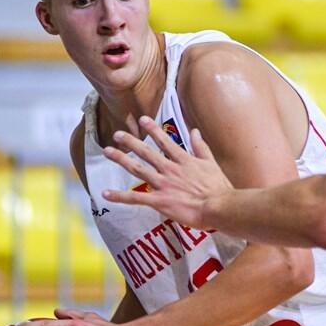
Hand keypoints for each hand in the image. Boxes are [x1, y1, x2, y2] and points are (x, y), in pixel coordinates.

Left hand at [100, 116, 232, 229]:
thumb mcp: (211, 163)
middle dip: (130, 142)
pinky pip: (136, 198)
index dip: (153, 129)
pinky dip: (120, 196)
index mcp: (183, 160)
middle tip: (117, 134)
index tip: (142, 119)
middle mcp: (170, 169)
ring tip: (108, 151)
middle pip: (146, 152)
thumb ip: (201, 147)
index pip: (165, 141)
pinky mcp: (160, 201)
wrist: (219, 206)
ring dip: (122, 160)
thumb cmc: (218, 187)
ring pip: (138, 170)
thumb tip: (195, 131)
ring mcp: (163, 185)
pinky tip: (106, 194)